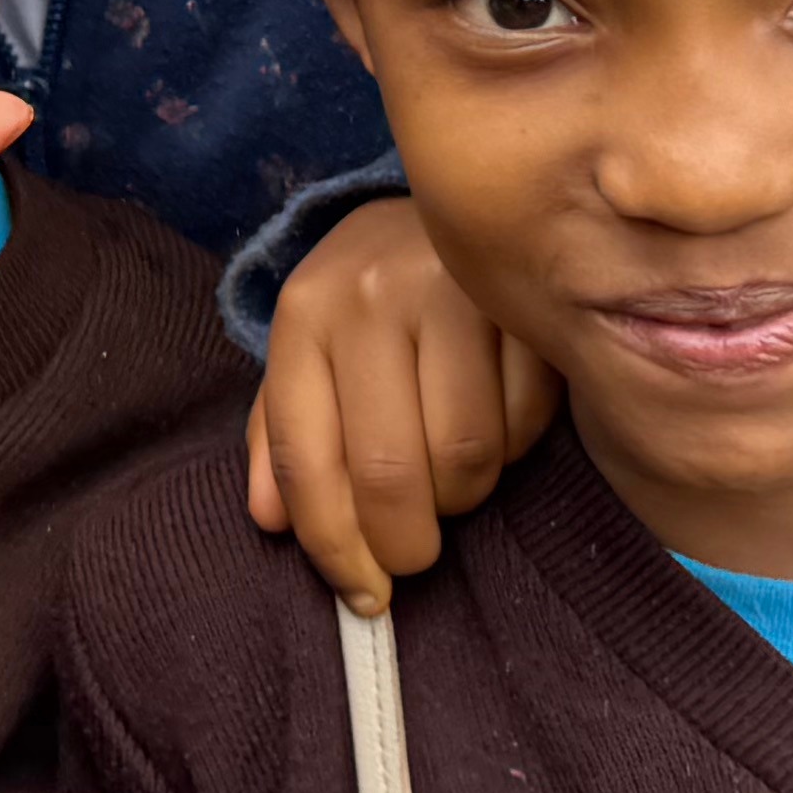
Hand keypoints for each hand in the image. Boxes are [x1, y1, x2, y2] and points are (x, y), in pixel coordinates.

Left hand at [242, 195, 554, 613]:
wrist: (455, 197)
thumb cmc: (374, 300)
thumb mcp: (312, 353)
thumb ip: (284, 435)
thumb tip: (268, 521)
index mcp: (303, 318)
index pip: (307, 461)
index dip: (333, 548)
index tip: (363, 595)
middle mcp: (368, 298)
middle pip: (389, 474)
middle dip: (404, 543)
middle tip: (414, 555)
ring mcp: (449, 292)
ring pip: (464, 457)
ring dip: (462, 495)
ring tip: (453, 475)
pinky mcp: (522, 300)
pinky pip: (524, 423)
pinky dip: (514, 448)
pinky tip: (498, 423)